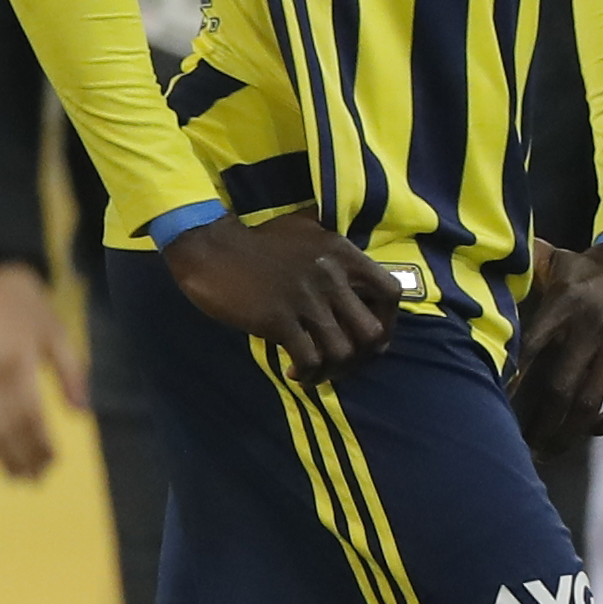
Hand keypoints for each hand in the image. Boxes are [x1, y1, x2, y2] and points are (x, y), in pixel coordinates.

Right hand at [0, 261, 83, 480]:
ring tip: (16, 475)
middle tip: (36, 479)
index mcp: (17, 360)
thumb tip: (82, 413)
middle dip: (20, 457)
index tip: (55, 461)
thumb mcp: (58, 335)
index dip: (40, 444)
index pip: (28, 416)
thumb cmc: (30, 310)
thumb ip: (73, 374)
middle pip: (3, 428)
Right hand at [162, 211, 404, 379]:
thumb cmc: (255, 242)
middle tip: (342, 363)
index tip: (370, 337)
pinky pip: (309, 358)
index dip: (389, 322)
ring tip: (316, 371)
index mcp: (342, 253)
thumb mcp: (305, 230)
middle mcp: (331, 276)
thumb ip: (334, 250)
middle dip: (361, 357)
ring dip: (333, 370)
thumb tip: (354, 274)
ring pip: (343, 351)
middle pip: (372, 332)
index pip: (391, 293)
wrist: (210, 248)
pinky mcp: (278, 319)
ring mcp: (305, 299)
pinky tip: (295, 372)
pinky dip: (307, 373)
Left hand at [511, 237, 602, 453]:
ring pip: (589, 403)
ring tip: (549, 450)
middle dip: (539, 424)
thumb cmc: (590, 269)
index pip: (530, 349)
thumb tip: (482, 263)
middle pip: (559, 388)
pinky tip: (587, 431)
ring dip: (567, 433)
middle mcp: (592, 328)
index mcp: (564, 305)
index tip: (494, 407)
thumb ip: (524, 270)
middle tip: (522, 446)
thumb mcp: (557, 261)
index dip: (512, 382)